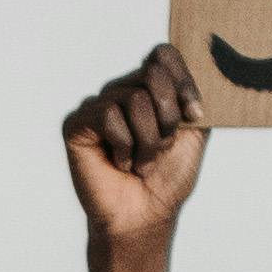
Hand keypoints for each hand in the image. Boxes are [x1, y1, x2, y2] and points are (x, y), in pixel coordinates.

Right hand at [64, 41, 209, 252]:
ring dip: (147, 140)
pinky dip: (123, 146)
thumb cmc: (167, 178)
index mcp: (149, 89)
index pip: (163, 55)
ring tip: (139, 161)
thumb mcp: (194, 132)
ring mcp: (98, 106)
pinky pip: (108, 116)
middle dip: (168, 118)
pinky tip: (118, 162)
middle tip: (160, 148)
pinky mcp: (77, 124)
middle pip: (153, 75)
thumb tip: (193, 64)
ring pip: (134, 99)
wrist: (145, 216)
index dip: (183, 83)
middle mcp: (122, 91)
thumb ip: (192, 96)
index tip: (195, 117)